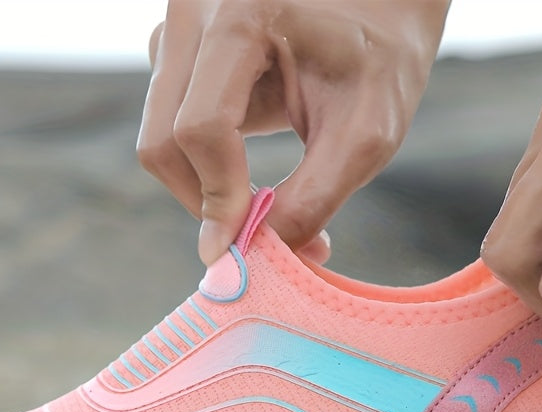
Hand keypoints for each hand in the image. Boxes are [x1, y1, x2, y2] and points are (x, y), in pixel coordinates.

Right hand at [137, 0, 448, 264]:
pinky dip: (203, 165)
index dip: (220, 199)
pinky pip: (167, 125)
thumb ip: (309, 201)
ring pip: (159, 139)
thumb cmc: (381, 60)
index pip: (201, 129)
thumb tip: (249, 256)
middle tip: (259, 233)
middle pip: (163, 142)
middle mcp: (195, 12)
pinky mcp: (179, 51)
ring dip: (205, 186)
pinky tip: (245, 166)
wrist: (380, 2)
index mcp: (241, 14)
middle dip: (207, 202)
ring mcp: (178, 28)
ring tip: (262, 200)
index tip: (247, 249)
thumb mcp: (364, 135)